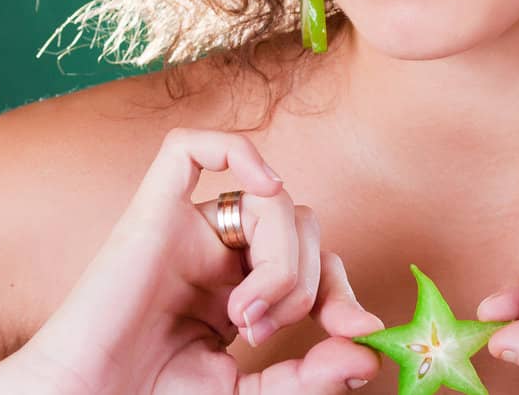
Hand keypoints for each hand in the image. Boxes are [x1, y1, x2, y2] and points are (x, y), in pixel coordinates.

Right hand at [0, 127, 384, 394]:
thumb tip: (368, 348)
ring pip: (270, 200)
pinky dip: (236, 151)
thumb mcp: (250, 393)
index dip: (342, 290)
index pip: (314, 260)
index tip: (358, 335)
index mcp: (237, 289)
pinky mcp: (151, 213)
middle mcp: (215, 251)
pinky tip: (262, 186)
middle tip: (267, 334)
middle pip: (301, 223)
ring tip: (243, 319)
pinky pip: (189, 148)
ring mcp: (184, 229)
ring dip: (281, 262)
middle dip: (307, 281)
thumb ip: (308, 375)